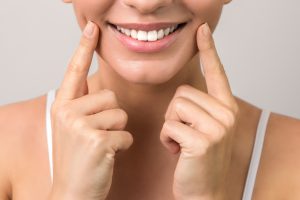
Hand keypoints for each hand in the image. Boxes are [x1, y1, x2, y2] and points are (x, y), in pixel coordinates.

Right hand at [49, 21, 132, 199]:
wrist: (72, 192)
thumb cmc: (79, 160)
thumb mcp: (74, 128)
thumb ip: (86, 106)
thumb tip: (103, 90)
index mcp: (63, 106)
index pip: (74, 70)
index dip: (84, 47)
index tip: (92, 28)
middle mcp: (68, 111)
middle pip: (110, 96)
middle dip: (112, 116)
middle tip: (99, 135)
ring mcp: (81, 126)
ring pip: (120, 113)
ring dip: (118, 130)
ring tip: (103, 145)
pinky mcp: (97, 140)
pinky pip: (125, 133)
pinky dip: (123, 145)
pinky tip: (108, 155)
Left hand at [160, 23, 239, 199]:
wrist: (205, 192)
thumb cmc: (199, 159)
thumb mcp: (205, 129)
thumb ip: (199, 108)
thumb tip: (182, 95)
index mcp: (226, 108)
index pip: (217, 72)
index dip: (208, 50)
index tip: (201, 31)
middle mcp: (227, 114)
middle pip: (183, 92)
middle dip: (175, 114)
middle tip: (184, 134)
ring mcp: (218, 127)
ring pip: (175, 106)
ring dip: (170, 126)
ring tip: (182, 142)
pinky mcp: (203, 141)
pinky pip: (169, 126)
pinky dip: (167, 139)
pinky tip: (178, 152)